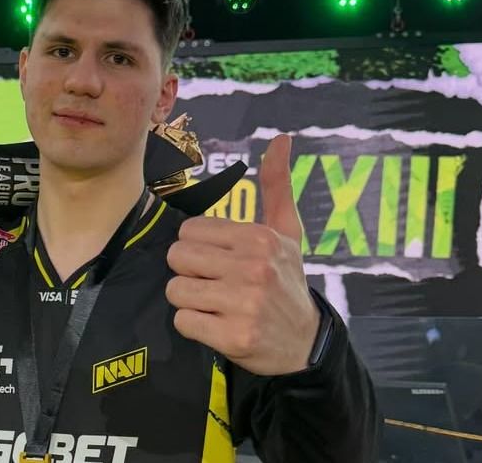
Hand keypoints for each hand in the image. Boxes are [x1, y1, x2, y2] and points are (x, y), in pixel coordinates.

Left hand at [165, 134, 320, 375]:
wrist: (305, 344)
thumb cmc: (287, 282)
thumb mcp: (288, 233)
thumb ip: (277, 186)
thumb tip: (282, 138)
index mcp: (259, 239)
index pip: (189, 231)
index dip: (198, 248)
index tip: (220, 262)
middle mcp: (253, 268)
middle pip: (177, 258)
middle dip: (189, 272)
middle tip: (215, 285)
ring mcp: (243, 304)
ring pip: (175, 290)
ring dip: (189, 300)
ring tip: (216, 305)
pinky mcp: (233, 337)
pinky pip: (183, 321)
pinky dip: (194, 326)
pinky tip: (217, 325)